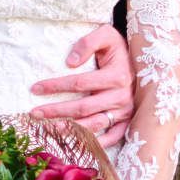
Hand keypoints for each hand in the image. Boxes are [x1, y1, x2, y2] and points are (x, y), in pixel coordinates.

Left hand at [29, 24, 134, 148]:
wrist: (144, 59)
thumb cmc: (118, 48)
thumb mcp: (106, 35)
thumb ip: (88, 43)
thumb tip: (70, 62)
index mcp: (116, 75)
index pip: (79, 83)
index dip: (56, 86)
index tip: (36, 88)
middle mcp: (122, 96)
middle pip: (83, 108)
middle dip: (56, 111)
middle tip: (34, 113)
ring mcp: (125, 111)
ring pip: (94, 124)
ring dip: (71, 130)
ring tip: (50, 129)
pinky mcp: (128, 120)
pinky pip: (112, 137)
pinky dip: (96, 144)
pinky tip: (78, 145)